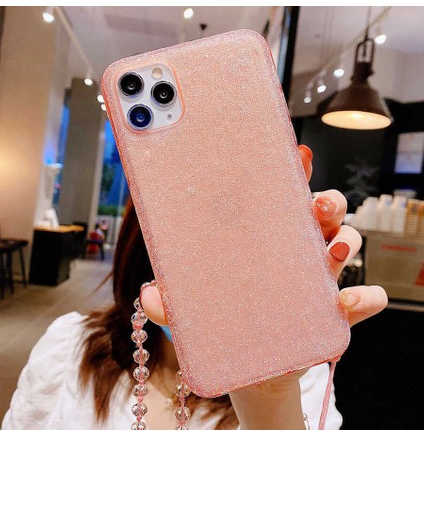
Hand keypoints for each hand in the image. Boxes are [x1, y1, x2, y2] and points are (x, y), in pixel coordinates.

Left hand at [140, 145, 387, 425]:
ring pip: (348, 242)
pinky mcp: (336, 314)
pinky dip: (362, 299)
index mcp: (268, 237)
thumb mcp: (196, 310)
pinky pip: (362, 301)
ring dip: (348, 240)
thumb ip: (174, 302)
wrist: (251, 371)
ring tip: (335, 250)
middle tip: (315, 204)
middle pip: (324, 212)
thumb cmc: (227, 322)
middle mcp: (299, 250)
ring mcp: (322, 280)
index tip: (296, 156)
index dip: (294, 173)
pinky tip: (349, 303)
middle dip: (327, 201)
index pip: (284, 196)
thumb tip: (151, 295)